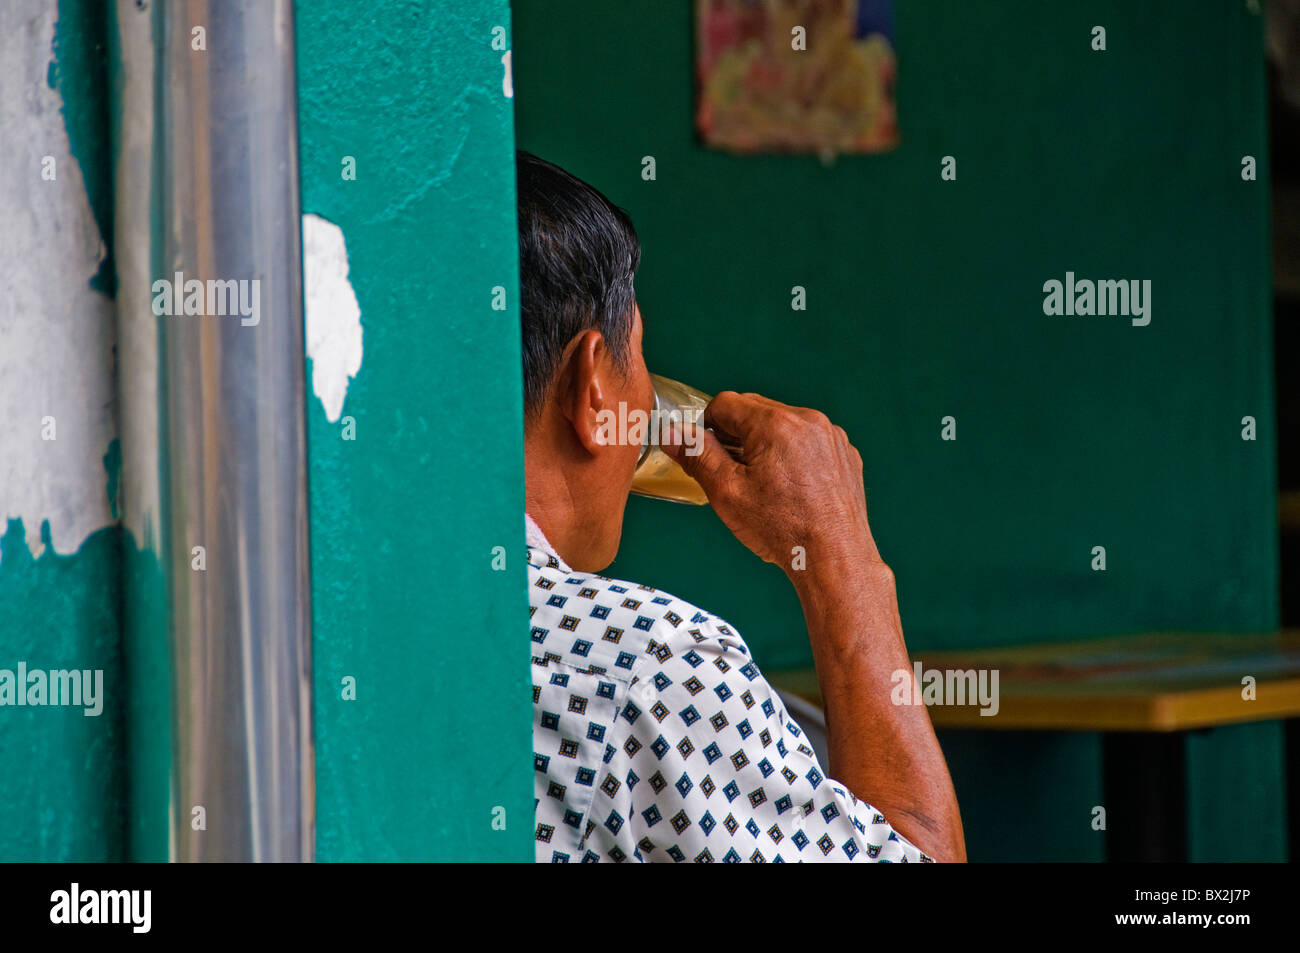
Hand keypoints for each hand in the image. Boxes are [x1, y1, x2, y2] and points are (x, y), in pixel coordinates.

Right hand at [662, 391, 881, 577]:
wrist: (834, 558)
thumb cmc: (783, 530)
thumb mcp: (727, 492)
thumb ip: (697, 455)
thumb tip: (673, 432)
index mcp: (776, 424)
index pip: (725, 403)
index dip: (706, 426)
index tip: (704, 450)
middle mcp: (808, 420)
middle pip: (755, 410)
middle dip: (736, 435)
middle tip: (731, 472)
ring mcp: (831, 436)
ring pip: (783, 425)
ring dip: (765, 444)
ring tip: (763, 484)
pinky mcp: (844, 453)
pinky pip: (809, 441)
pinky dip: (794, 455)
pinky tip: (790, 488)